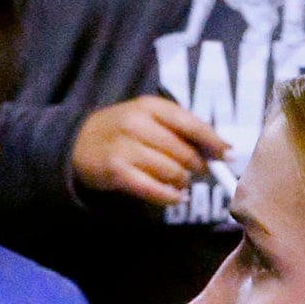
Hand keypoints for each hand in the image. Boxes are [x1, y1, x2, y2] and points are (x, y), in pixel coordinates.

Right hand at [72, 97, 231, 208]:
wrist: (75, 144)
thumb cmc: (120, 131)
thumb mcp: (147, 118)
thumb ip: (179, 129)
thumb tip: (220, 149)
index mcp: (150, 106)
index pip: (191, 124)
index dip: (214, 141)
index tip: (229, 154)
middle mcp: (138, 124)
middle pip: (185, 152)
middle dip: (197, 166)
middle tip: (197, 171)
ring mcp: (126, 148)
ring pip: (173, 172)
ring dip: (182, 181)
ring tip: (179, 182)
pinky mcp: (118, 173)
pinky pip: (156, 190)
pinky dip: (170, 196)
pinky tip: (175, 197)